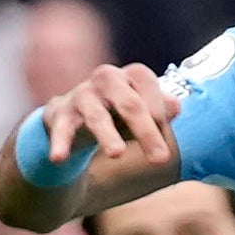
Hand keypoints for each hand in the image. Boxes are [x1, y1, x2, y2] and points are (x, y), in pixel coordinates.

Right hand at [34, 63, 175, 173]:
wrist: (74, 119)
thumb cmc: (118, 114)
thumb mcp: (143, 111)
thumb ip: (161, 111)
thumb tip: (175, 107)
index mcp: (131, 75)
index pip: (149, 86)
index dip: (160, 113)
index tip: (167, 144)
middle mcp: (106, 79)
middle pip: (130, 104)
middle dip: (146, 131)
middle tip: (161, 159)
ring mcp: (82, 95)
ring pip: (97, 116)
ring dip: (107, 135)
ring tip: (117, 154)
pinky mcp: (60, 114)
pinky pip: (62, 130)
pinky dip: (60, 143)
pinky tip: (58, 157)